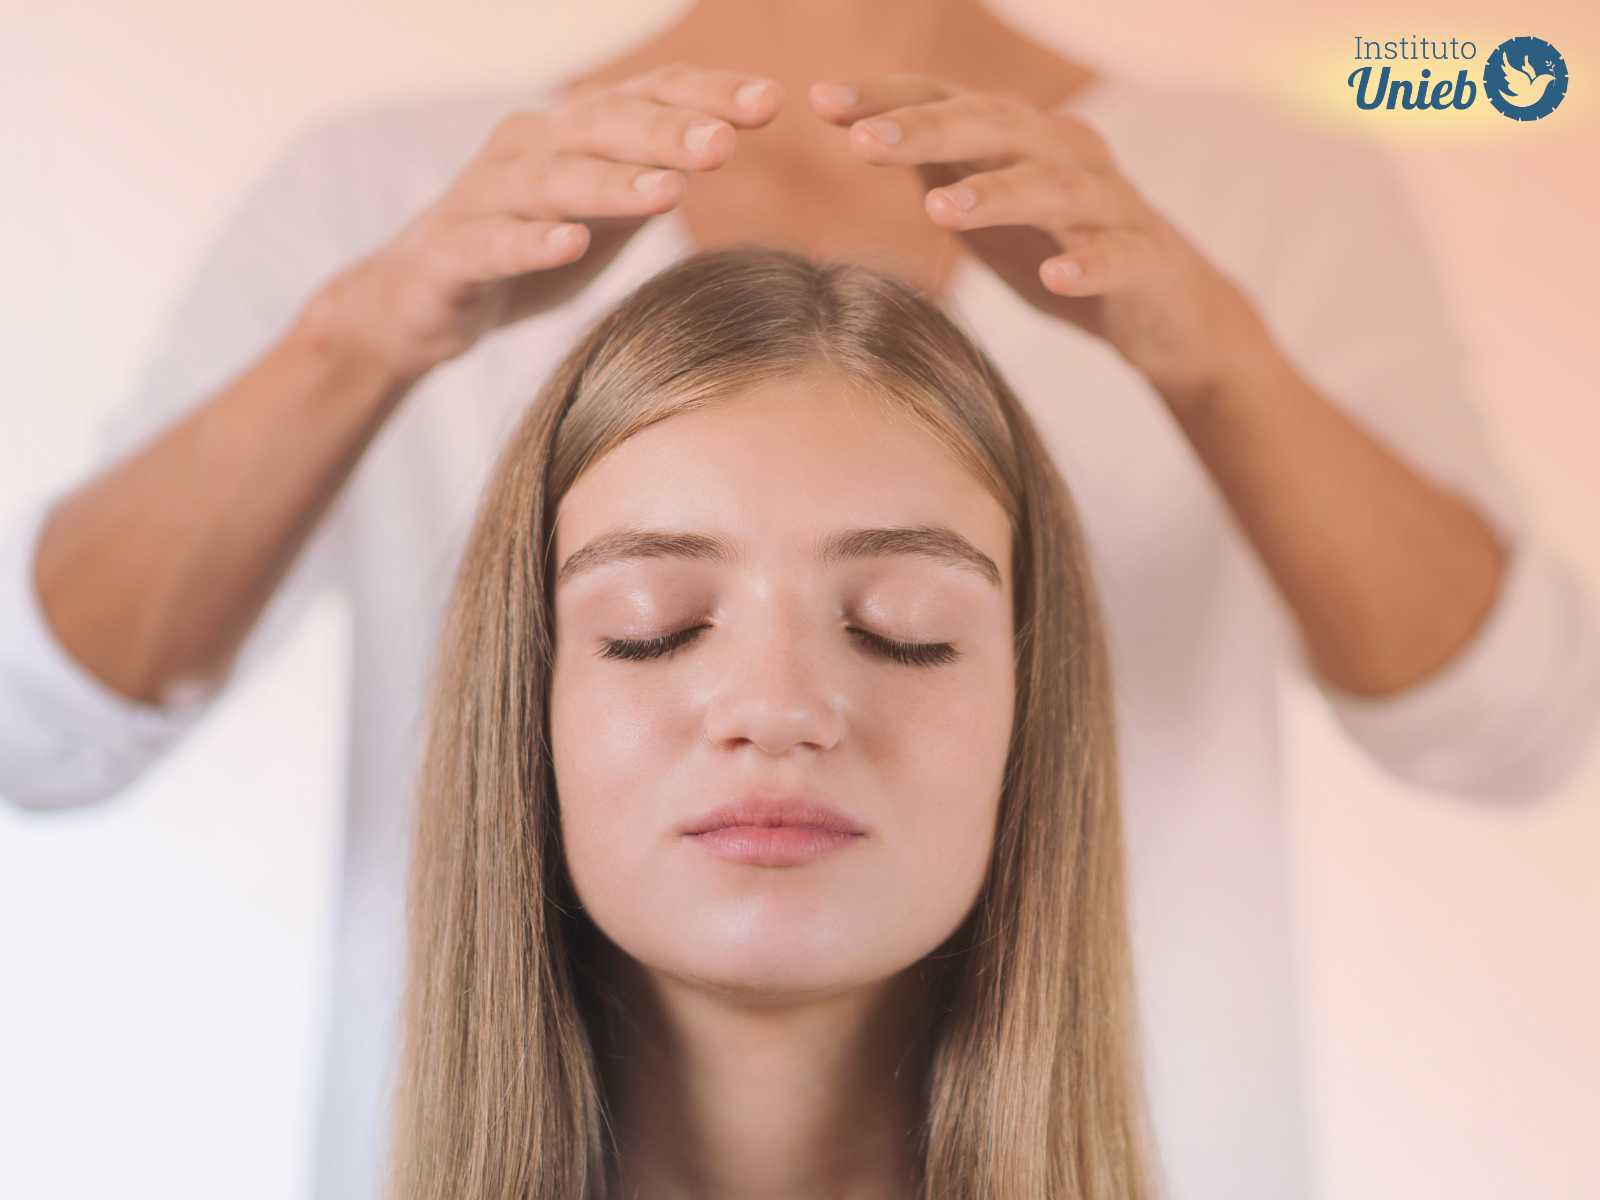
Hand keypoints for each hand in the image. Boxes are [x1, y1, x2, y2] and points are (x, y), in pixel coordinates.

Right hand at [314, 64, 783, 383]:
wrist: (419, 301)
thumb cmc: (523, 244)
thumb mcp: (599, 207)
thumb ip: (650, 171)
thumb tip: (728, 136)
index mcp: (570, 132)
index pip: (645, 97)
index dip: (706, 95)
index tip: (771, 101)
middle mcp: (527, 147)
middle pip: (604, 128)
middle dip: (669, 133)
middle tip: (728, 143)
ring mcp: (485, 196)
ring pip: (553, 182)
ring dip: (611, 184)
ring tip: (668, 193)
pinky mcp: (452, 253)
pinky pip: (493, 244)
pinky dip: (531, 242)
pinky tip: (570, 244)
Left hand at [809, 74, 1268, 408]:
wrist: (1169, 311)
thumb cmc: (1065, 250)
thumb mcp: (990, 209)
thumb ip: (937, 169)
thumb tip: (861, 133)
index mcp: (1023, 140)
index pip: (949, 103)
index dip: (888, 99)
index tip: (821, 101)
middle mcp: (1067, 155)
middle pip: (996, 127)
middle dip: (927, 131)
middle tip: (862, 145)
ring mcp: (1110, 205)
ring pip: (1053, 187)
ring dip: (996, 194)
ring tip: (938, 210)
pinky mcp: (1147, 260)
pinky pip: (1117, 256)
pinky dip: (1088, 264)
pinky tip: (1055, 280)